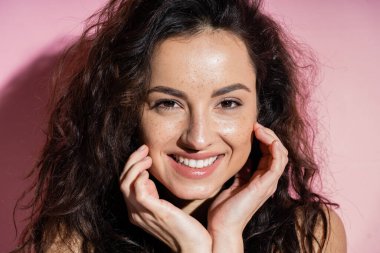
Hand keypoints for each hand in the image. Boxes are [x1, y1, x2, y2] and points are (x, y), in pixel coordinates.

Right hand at [119, 145, 211, 252]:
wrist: (193, 246)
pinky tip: (150, 171)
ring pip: (125, 184)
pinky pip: (138, 191)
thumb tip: (147, 178)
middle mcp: (134, 213)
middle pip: (122, 181)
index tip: (143, 153)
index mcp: (135, 211)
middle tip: (144, 148)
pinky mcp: (154, 212)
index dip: (131, 165)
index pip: (124, 184)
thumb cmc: (182, 226)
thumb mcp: (162, 205)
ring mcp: (142, 214)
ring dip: (135, 165)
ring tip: (147, 156)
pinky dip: (140, 177)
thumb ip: (152, 194)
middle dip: (131, 161)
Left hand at [207, 123, 288, 252]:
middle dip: (268, 135)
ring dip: (271, 138)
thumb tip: (239, 158)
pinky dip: (275, 148)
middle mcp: (267, 180)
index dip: (263, 138)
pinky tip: (265, 138)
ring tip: (259, 128)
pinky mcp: (265, 186)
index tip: (251, 128)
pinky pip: (278, 163)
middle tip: (255, 125)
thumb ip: (240, 172)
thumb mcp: (232, 183)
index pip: (269, 153)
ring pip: (280, 154)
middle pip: (277, 151)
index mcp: (260, 178)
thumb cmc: (224, 208)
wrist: (222, 226)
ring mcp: (268, 183)